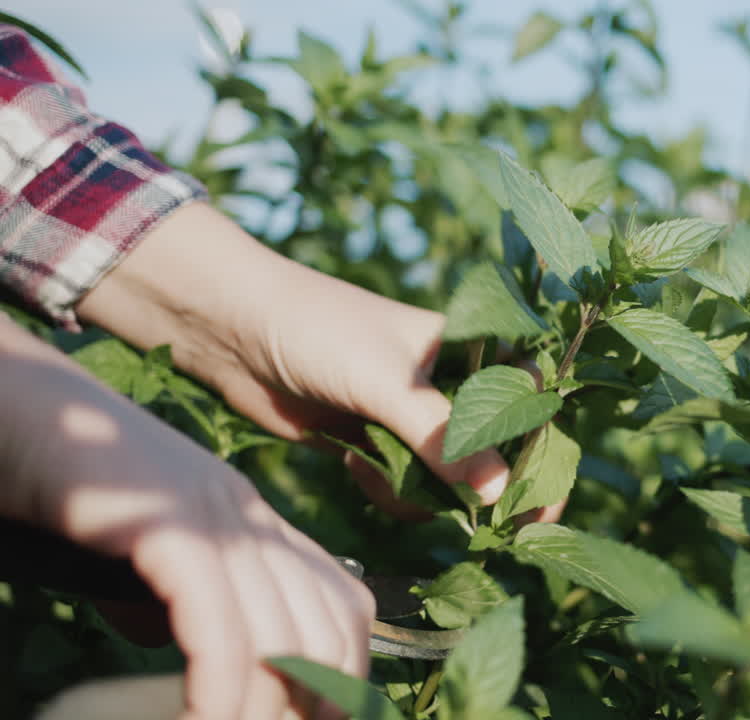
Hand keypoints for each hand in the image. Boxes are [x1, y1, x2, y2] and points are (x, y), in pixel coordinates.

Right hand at [0, 319, 374, 719]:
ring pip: (281, 642)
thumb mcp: (149, 552)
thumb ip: (186, 600)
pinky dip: (218, 692)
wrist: (29, 412)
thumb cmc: (76, 490)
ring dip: (262, 714)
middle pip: (328, 633)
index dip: (346, 678)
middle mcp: (255, 521)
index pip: (347, 608)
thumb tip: (195, 661)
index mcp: (260, 524)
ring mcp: (219, 521)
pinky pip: (219, 631)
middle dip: (314, 707)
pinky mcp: (172, 529)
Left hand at [76, 202, 565, 522]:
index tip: (537, 507)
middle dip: (482, 489)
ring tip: (375, 471)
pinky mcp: (379, 442)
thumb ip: (443, 437)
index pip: (533, 404)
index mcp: (473, 348)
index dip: (543, 455)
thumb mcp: (386, 383)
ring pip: (451, 479)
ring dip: (422, 493)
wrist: (230, 330)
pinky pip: (408, 486)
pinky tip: (350, 462)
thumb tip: (499, 494)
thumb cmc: (318, 331)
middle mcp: (452, 383)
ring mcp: (415, 417)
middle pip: (497, 451)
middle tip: (474, 526)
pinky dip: (387, 489)